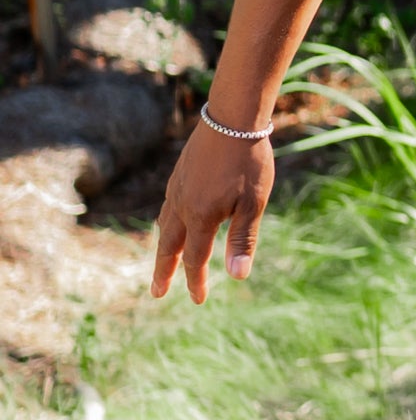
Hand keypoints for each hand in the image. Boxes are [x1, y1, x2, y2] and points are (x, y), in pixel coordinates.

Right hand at [150, 120, 275, 302]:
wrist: (232, 119)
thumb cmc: (249, 162)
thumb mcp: (254, 202)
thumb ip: (243, 239)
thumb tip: (237, 276)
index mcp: (201, 216)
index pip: (195, 258)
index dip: (196, 281)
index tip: (198, 301)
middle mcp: (182, 205)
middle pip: (169, 246)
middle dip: (165, 271)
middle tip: (157, 293)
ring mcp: (177, 189)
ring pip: (165, 226)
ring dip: (164, 248)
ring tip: (164, 262)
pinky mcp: (179, 176)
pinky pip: (168, 208)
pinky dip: (167, 224)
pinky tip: (172, 223)